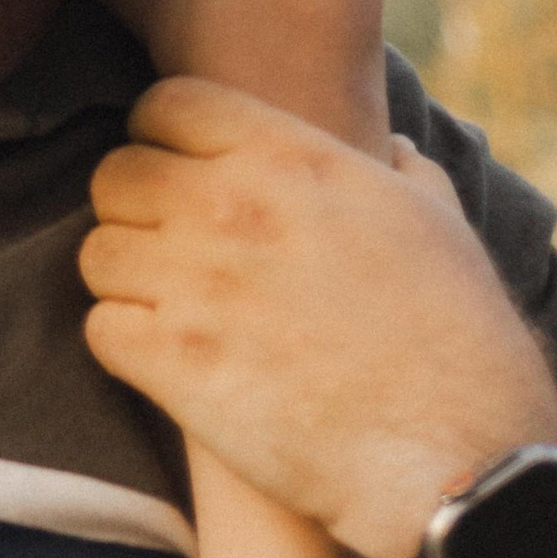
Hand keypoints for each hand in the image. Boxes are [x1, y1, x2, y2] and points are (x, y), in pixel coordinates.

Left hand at [78, 78, 556, 557]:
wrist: (452, 452)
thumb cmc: (458, 334)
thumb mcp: (436, 219)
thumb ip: (400, 171)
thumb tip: (393, 149)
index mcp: (287, 155)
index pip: (166, 105)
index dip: (165, 137)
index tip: (182, 171)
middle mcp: (228, 205)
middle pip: (116, 175)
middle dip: (135, 208)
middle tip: (170, 247)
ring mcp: (194, 284)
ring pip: (98, 253)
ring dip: (126, 278)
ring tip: (168, 306)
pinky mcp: (173, 365)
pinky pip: (101, 329)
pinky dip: (125, 344)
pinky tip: (167, 359)